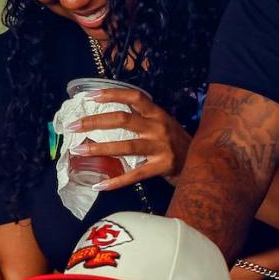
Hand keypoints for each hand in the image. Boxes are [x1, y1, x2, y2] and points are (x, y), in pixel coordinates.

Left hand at [66, 87, 191, 191]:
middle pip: (122, 120)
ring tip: (79, 151)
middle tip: (73, 125)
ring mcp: (160, 148)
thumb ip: (141, 118)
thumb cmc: (176, 141)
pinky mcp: (161, 167)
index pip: (133, 97)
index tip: (89, 96)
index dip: (111, 94)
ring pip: (125, 147)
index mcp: (157, 113)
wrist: (205, 160)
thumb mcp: (162, 123)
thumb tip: (108, 115)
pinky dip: (116, 181)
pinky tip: (100, 185)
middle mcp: (158, 127)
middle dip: (94, 121)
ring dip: (99, 148)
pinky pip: (134, 175)